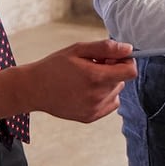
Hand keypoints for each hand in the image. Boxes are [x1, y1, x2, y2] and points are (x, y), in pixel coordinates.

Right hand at [0, 39, 135, 123]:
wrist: (34, 89)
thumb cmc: (55, 66)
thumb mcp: (78, 50)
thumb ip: (105, 48)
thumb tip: (129, 49)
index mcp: (96, 77)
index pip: (131, 71)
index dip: (126, 61)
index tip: (113, 58)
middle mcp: (98, 96)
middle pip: (122, 80)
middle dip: (112, 71)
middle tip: (92, 66)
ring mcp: (94, 109)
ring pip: (116, 92)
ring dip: (107, 84)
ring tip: (85, 79)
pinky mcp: (90, 117)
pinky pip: (109, 104)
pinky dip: (103, 96)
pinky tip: (85, 91)